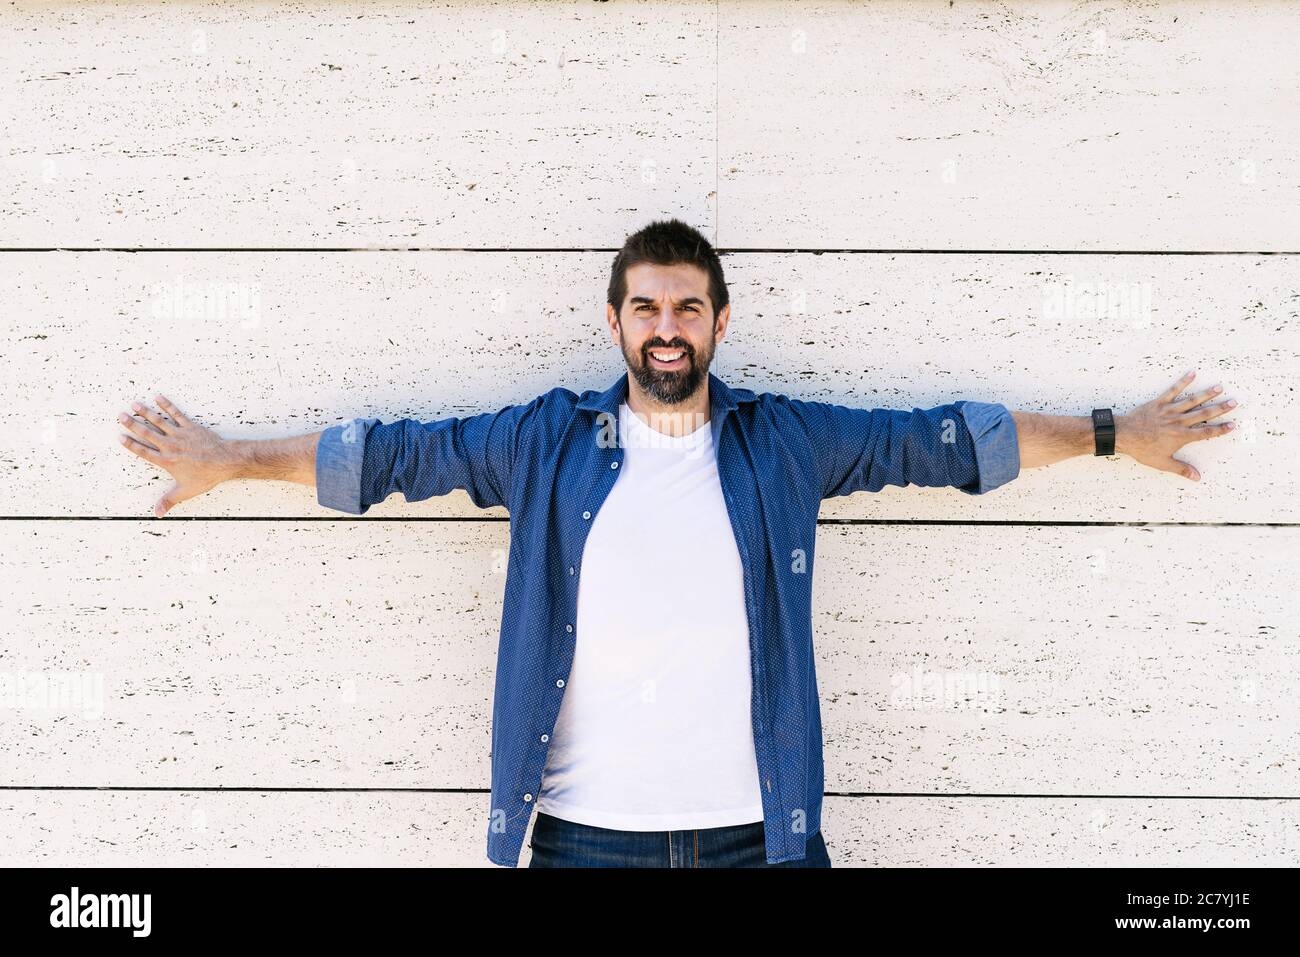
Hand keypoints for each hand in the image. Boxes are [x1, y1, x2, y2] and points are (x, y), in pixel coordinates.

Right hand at [117, 395, 233, 515]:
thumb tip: (157, 513)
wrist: (225, 461)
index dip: (130, 444)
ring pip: (159, 421)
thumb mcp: (185, 491)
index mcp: (166, 460)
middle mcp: (169, 446)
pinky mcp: (191, 426)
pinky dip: (167, 405)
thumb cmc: (206, 476)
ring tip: (134, 404)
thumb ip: (169, 500)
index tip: (119, 437)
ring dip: (145, 412)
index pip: (143, 451)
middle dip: (132, 424)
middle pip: (147, 433)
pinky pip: (177, 413)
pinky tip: (159, 397)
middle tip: (120, 416)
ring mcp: (180, 434)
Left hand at [1115, 371, 1236, 480]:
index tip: (1232, 425)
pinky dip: (1182, 382)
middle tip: (1234, 402)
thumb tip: (1197, 478)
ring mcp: (1169, 411)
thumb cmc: (1142, 450)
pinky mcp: (1159, 403)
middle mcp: (1179, 422)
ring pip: (1192, 401)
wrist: (1124, 436)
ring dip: (1207, 394)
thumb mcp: (1162, 463)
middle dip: (1220, 408)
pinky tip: (1192, 373)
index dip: (1220, 429)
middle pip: (1204, 414)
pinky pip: (1173, 390)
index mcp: (1182, 436)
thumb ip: (1181, 469)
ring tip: (1219, 387)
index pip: (1206, 432)